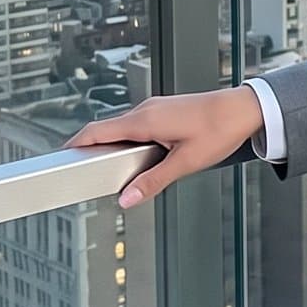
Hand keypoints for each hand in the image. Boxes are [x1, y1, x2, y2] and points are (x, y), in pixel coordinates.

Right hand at [68, 85, 264, 208]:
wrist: (245, 108)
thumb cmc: (220, 130)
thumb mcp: (185, 163)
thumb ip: (153, 182)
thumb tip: (127, 198)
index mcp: (144, 120)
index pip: (96, 130)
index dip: (75, 144)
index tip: (61, 158)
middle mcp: (145, 109)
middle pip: (106, 129)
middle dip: (91, 149)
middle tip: (82, 172)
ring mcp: (155, 107)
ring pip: (122, 127)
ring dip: (112, 145)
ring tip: (110, 170)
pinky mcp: (164, 110)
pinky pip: (136, 124)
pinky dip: (128, 139)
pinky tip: (138, 156)